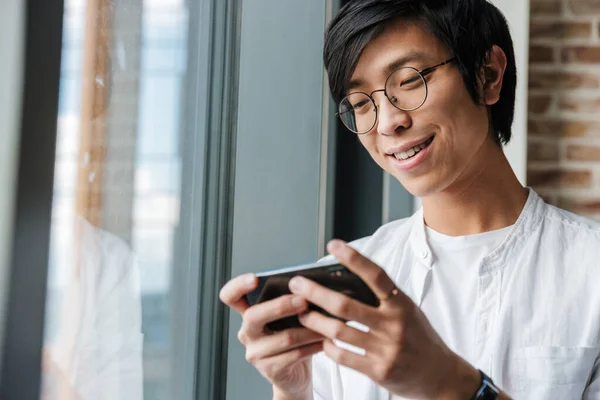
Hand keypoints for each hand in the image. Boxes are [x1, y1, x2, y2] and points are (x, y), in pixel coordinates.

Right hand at [219, 273, 323, 398]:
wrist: (296, 374)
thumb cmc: (294, 338)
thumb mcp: (288, 317)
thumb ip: (291, 301)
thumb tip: (310, 285)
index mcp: (248, 314)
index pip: (230, 297)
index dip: (238, 286)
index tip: (255, 278)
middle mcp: (247, 333)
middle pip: (253, 315)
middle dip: (281, 306)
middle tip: (303, 301)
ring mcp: (255, 353)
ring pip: (284, 337)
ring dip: (309, 329)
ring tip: (327, 323)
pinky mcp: (270, 369)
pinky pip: (295, 355)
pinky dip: (313, 346)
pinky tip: (324, 341)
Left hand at [288, 239, 480, 399]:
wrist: (441, 377)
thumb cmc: (419, 338)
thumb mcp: (407, 311)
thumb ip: (383, 298)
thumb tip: (347, 278)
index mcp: (401, 304)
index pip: (375, 275)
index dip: (353, 258)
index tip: (333, 245)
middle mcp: (394, 324)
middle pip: (345, 305)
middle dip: (315, 293)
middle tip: (296, 283)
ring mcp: (385, 349)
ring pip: (337, 331)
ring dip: (313, 321)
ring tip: (302, 313)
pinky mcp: (378, 370)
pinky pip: (343, 356)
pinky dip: (327, 346)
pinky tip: (321, 340)